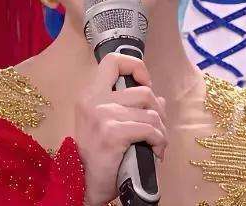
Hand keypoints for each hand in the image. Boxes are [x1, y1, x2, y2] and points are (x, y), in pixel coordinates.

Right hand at [74, 53, 167, 205]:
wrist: (84, 184)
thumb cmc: (98, 156)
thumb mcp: (107, 124)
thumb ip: (129, 106)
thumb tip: (159, 98)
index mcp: (90, 94)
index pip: (113, 61)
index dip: (135, 66)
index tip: (145, 83)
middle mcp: (94, 100)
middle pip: (143, 91)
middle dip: (158, 110)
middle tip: (158, 127)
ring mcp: (103, 115)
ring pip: (151, 112)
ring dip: (161, 130)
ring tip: (157, 143)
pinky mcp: (113, 133)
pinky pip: (150, 129)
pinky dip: (159, 141)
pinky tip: (156, 151)